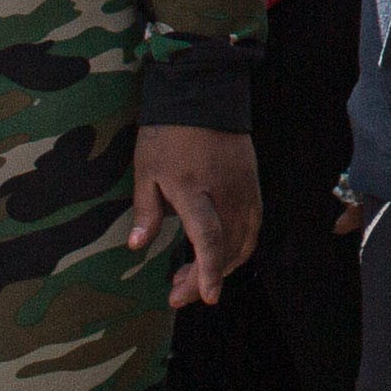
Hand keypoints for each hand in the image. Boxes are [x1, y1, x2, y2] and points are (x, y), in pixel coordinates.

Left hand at [127, 121, 259, 310]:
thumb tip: (136, 246)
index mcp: (193, 189)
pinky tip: (223, 254)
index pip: (208, 237)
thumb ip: (146, 210)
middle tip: (178, 293)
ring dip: (223, 266)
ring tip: (196, 278)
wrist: (204, 93)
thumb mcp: (146, 169)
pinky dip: (241, 246)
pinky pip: (254, 223)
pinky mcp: (253, 183)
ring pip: (244, 239)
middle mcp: (225, 192)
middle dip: (205, 278)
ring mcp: (243, 188)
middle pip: (226, 246)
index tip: (207, 296)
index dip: (207, 269)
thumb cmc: (168, 132)